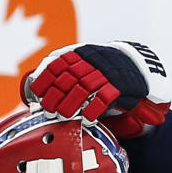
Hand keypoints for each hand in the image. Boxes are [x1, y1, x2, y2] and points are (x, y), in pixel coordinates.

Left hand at [23, 41, 169, 137]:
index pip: (60, 61)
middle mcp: (93, 61)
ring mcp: (107, 73)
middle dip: (57, 93)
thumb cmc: (102, 71)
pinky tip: (86, 118)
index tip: (36, 90)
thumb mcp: (84, 64)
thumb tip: (35, 85)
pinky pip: (105, 97)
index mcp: (82, 53)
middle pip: (71, 76)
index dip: (47, 75)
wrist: (136, 66)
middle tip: (48, 109)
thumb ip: (64, 72)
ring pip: (86, 87)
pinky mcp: (120, 86)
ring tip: (63, 115)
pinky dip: (94, 108)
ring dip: (72, 103)